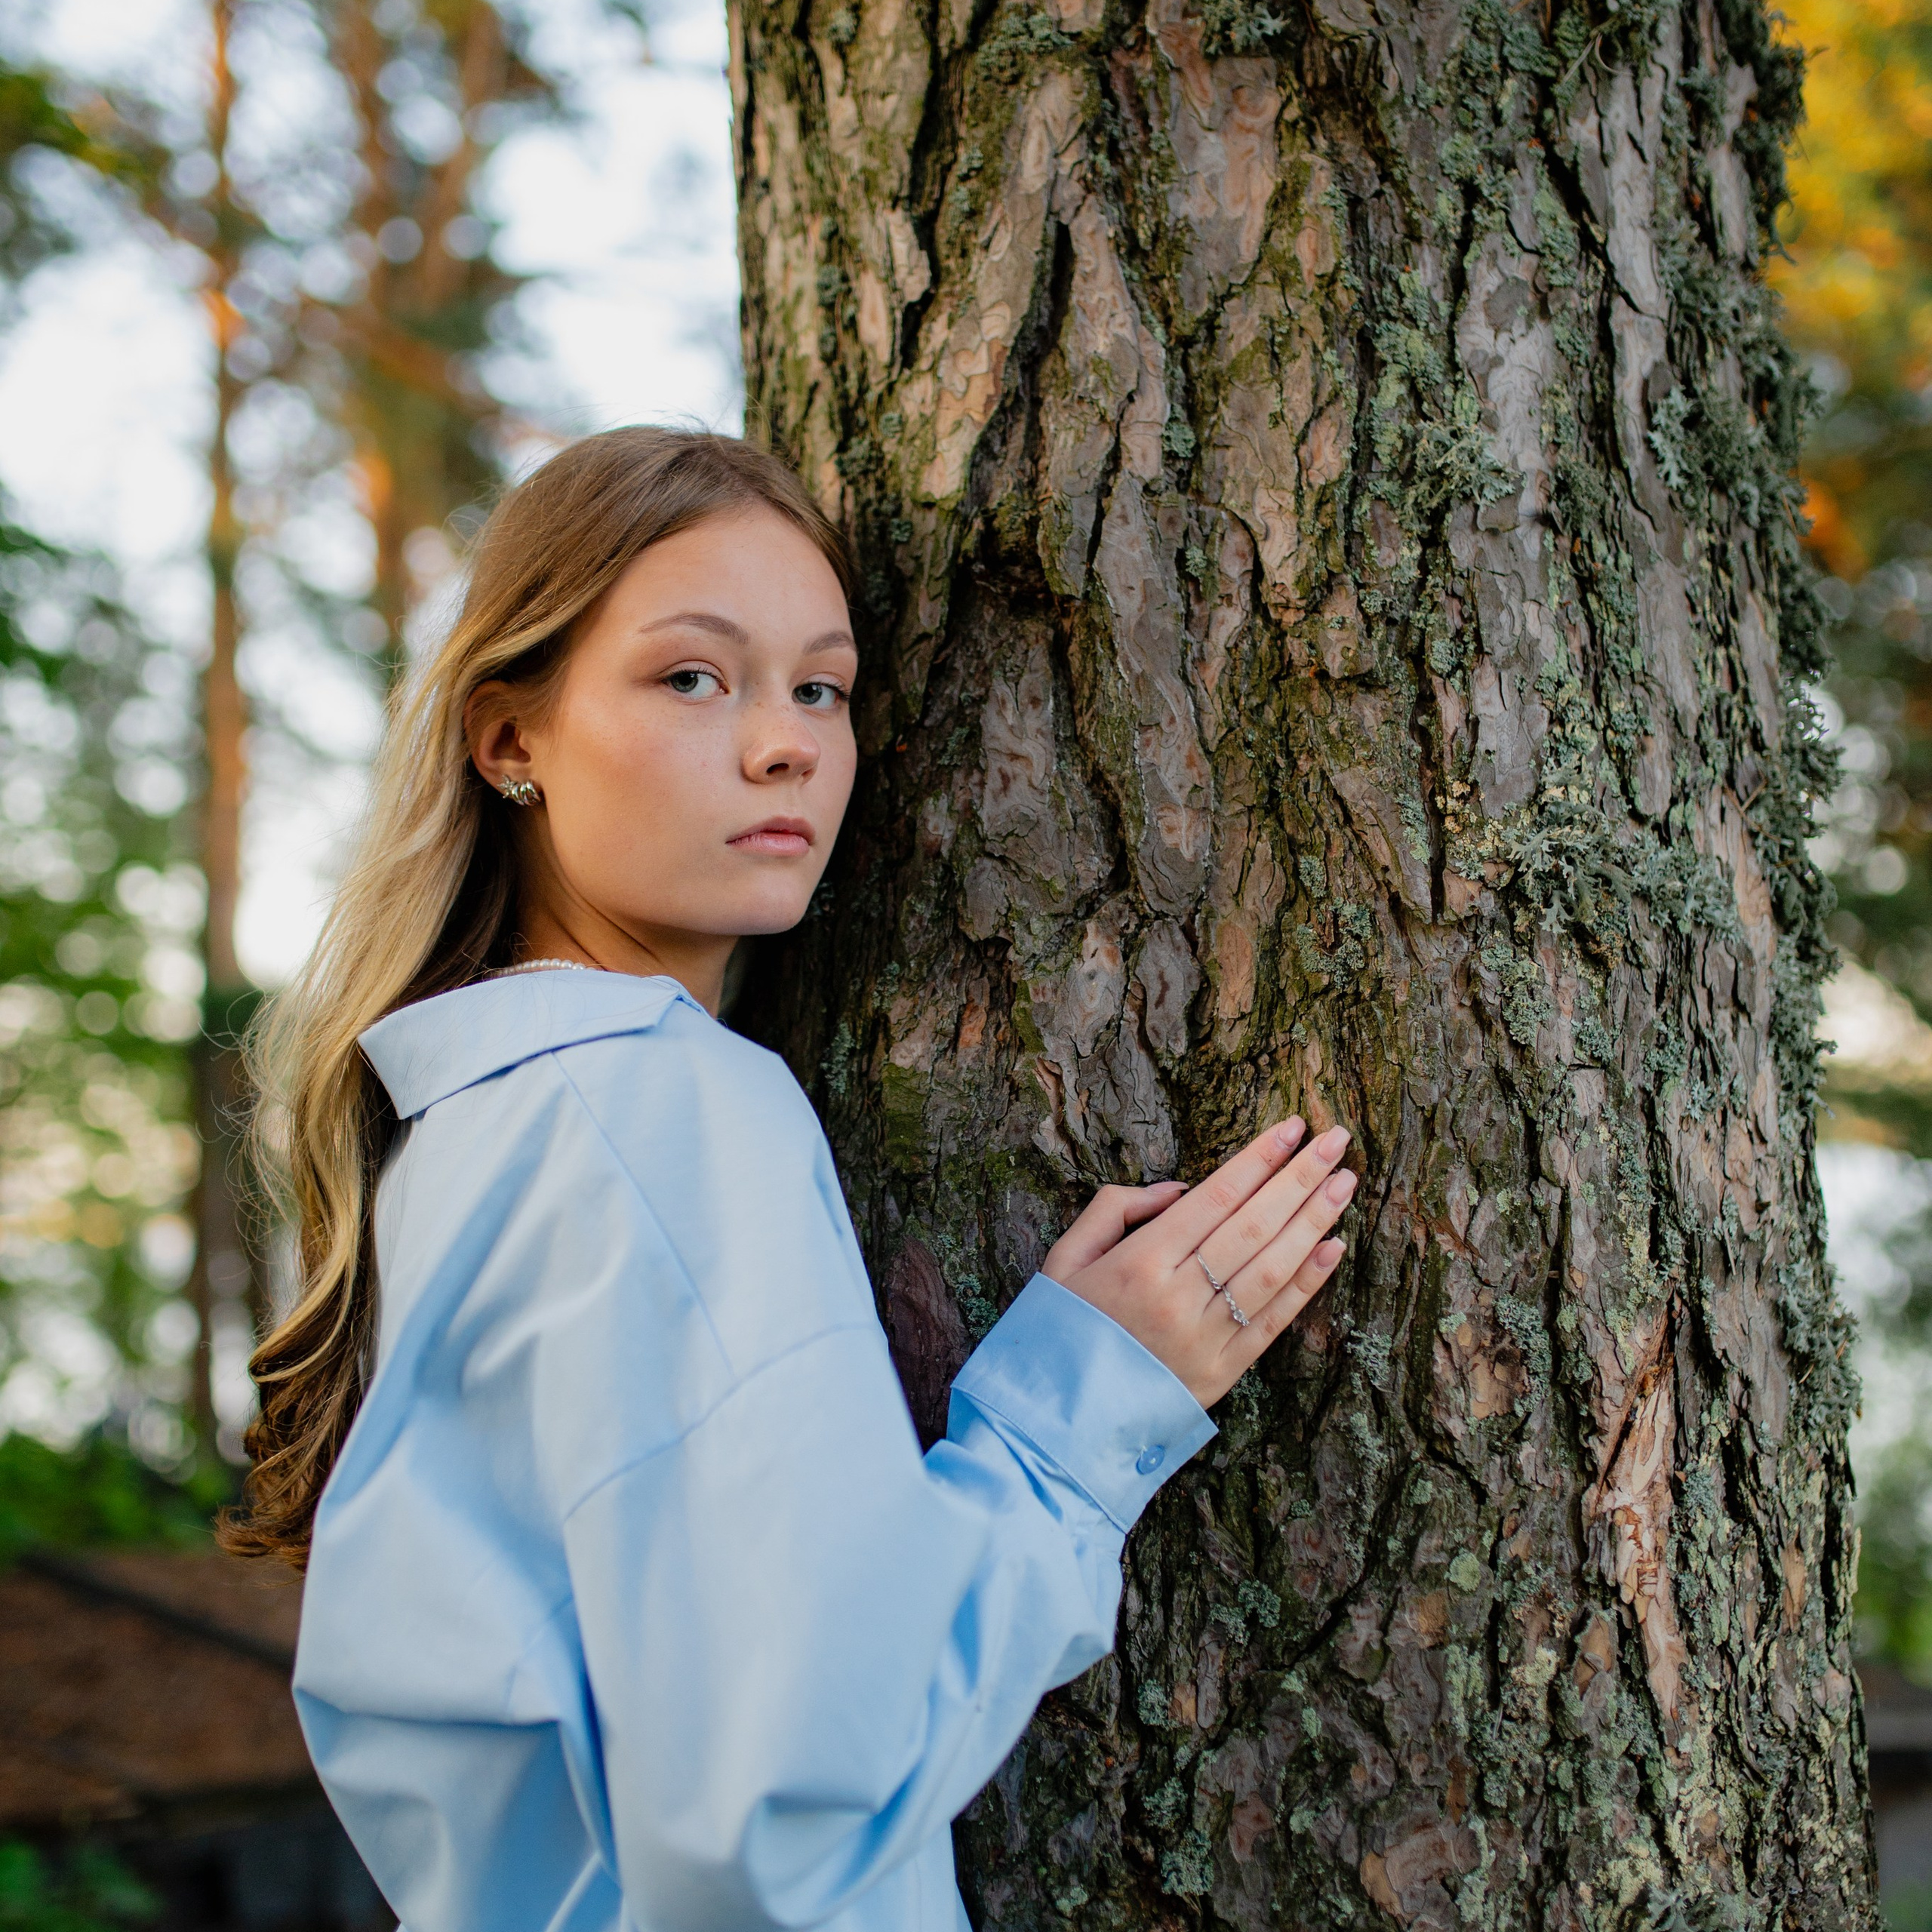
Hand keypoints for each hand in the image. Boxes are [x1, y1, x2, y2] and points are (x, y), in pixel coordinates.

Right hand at [1041, 1119, 1354, 1407]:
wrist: (1057, 1421)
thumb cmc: (1058, 1331)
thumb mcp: (1064, 1259)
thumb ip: (1114, 1210)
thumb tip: (1179, 1189)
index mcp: (1139, 1262)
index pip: (1216, 1197)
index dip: (1258, 1159)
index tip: (1293, 1127)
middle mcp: (1179, 1297)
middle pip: (1253, 1225)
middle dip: (1300, 1178)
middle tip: (1337, 1140)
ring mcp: (1205, 1337)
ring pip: (1272, 1268)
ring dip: (1314, 1221)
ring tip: (1345, 1182)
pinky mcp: (1223, 1373)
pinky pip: (1274, 1320)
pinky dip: (1308, 1283)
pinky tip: (1333, 1247)